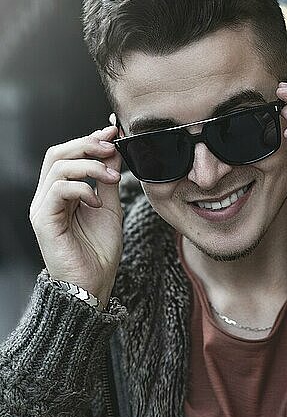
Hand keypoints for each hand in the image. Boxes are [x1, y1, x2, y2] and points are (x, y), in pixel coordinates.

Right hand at [29, 125, 122, 304]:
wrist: (94, 285)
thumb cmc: (99, 251)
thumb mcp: (110, 207)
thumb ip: (108, 179)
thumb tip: (114, 149)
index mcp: (62, 193)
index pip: (68, 155)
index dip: (89, 139)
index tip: (113, 132)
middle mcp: (48, 197)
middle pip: (57, 153)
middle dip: (87, 144)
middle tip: (112, 147)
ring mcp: (43, 208)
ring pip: (57, 166)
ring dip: (90, 166)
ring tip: (112, 178)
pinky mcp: (43, 221)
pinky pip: (57, 190)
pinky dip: (81, 188)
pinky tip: (97, 201)